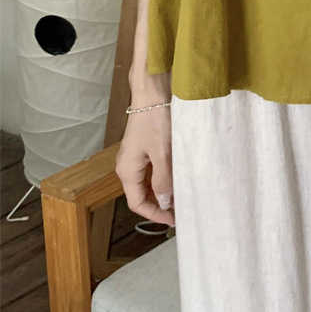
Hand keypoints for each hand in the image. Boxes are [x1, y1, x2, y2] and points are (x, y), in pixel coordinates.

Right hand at [115, 103, 174, 226]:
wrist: (152, 91)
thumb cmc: (155, 119)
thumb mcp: (162, 153)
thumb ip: (163, 180)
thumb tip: (164, 202)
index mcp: (126, 170)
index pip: (137, 203)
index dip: (154, 214)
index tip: (174, 220)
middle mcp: (127, 166)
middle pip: (141, 195)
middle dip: (160, 205)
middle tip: (181, 211)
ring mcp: (135, 156)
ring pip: (148, 182)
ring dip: (163, 192)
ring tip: (182, 197)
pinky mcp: (144, 147)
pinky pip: (152, 170)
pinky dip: (164, 178)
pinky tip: (178, 179)